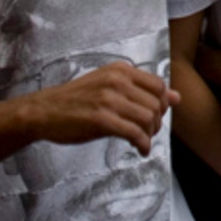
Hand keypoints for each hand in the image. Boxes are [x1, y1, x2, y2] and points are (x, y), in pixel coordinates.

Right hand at [25, 60, 179, 155]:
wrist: (43, 111)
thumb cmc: (75, 99)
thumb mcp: (109, 86)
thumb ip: (141, 89)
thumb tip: (177, 97)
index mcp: (120, 70)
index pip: (159, 85)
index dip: (163, 103)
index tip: (155, 115)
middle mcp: (117, 81)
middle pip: (157, 103)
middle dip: (158, 121)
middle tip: (148, 132)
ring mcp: (109, 99)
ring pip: (149, 118)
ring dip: (151, 134)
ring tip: (143, 140)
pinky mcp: (102, 119)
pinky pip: (135, 133)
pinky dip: (143, 145)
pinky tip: (140, 150)